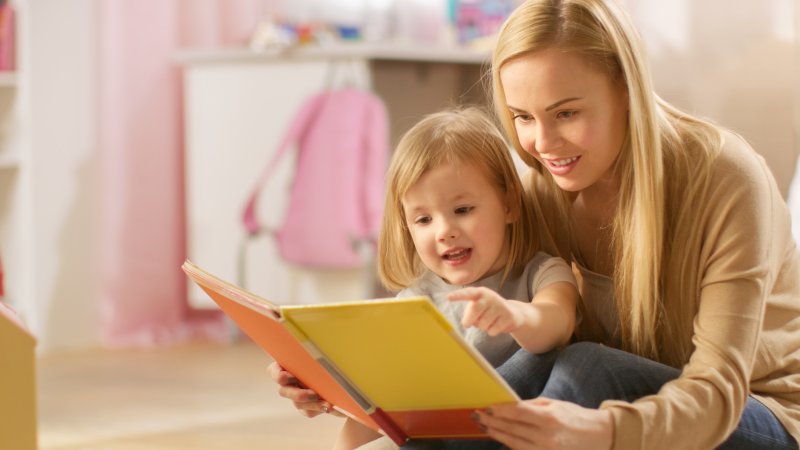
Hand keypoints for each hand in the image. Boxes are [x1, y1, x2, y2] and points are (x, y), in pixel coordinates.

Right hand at [267, 361, 342, 417]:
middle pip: (284, 392)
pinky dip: (319, 409)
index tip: (291, 376)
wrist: (334, 371)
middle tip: (313, 394)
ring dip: (312, 404)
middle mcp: (286, 383)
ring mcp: (294, 396)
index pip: (273, 371)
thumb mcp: (315, 356)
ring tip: (327, 404)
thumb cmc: (321, 358)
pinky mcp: (305, 407)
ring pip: (298, 404)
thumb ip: (310, 360)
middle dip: (299, 394)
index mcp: (283, 367)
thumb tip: (314, 361)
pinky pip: (308, 411)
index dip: (279, 375)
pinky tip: (329, 406)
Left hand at [448, 287, 522, 335]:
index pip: (467, 293)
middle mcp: (491, 297)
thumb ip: (470, 312)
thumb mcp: (478, 306)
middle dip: (468, 320)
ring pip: (483, 324)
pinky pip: (492, 331)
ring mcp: (501, 306)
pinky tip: (497, 325)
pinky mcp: (508, 316)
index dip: (458, 295)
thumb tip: (466, 323)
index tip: (448, 297)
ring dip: (482, 327)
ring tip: (488, 321)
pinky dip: (491, 331)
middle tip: (467, 324)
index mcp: (480, 292)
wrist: (513, 313)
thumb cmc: (488, 310)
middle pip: (474, 310)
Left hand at [476, 398, 612, 449]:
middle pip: (512, 429)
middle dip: (493, 422)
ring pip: (514, 444)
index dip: (500, 411)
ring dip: (498, 435)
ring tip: (486, 427)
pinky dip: (511, 445)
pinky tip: (502, 439)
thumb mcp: (555, 405)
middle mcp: (546, 437)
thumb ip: (531, 406)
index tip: (487, 407)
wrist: (599, 437)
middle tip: (478, 417)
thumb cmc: (575, 417)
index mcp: (549, 418)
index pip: (517, 413)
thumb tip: (509, 406)